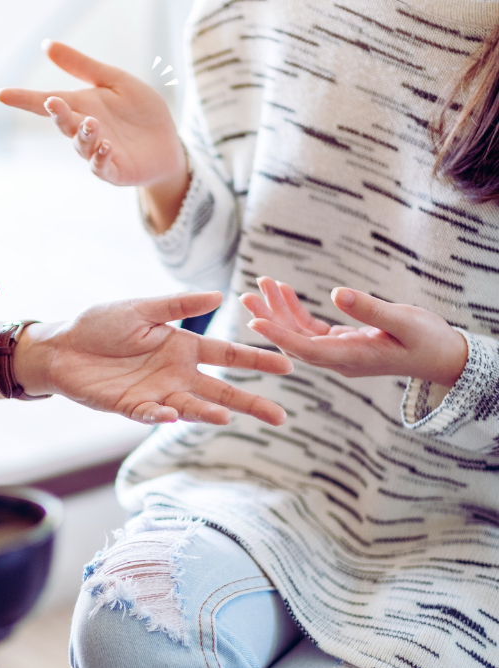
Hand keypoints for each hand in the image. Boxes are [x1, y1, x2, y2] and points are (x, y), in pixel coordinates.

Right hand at [0, 41, 184, 189]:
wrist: (167, 143)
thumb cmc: (139, 112)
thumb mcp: (114, 81)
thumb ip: (82, 66)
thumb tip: (47, 45)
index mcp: (81, 106)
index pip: (47, 102)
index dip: (24, 99)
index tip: (1, 94)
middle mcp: (84, 130)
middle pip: (63, 123)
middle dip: (57, 114)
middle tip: (53, 102)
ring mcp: (97, 152)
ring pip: (81, 145)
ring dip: (83, 134)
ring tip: (91, 123)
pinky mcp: (113, 171)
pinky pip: (101, 167)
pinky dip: (100, 157)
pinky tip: (105, 146)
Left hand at [18, 291, 293, 424]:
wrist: (61, 345)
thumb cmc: (100, 324)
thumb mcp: (141, 309)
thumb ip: (177, 306)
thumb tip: (219, 296)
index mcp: (182, 346)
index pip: (227, 354)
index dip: (256, 359)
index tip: (288, 364)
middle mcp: (175, 373)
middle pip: (219, 390)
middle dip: (250, 402)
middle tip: (280, 417)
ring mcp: (154, 392)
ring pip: (189, 406)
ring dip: (207, 412)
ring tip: (227, 416)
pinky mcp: (129, 406)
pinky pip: (149, 413)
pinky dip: (160, 415)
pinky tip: (170, 414)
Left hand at [241, 277, 468, 386]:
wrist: (443, 356)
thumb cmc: (428, 339)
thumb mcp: (404, 320)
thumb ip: (370, 309)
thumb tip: (336, 293)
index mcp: (351, 358)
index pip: (306, 349)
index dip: (278, 336)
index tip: (254, 323)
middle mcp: (339, 359)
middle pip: (293, 342)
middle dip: (269, 319)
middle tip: (246, 295)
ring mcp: (338, 352)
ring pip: (298, 334)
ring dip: (279, 311)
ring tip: (262, 284)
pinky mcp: (342, 342)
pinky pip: (310, 329)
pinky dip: (296, 311)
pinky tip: (283, 291)